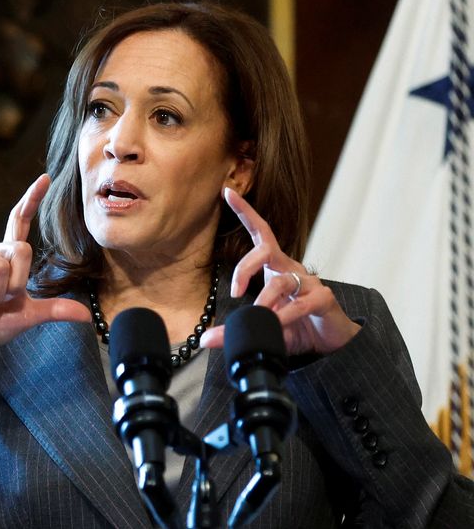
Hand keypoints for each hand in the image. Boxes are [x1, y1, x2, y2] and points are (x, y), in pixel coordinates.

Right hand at [0, 174, 91, 384]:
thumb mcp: (26, 317)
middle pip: (21, 249)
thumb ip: (53, 311)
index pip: (21, 222)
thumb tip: (86, 317)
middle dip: (18, 282)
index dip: (32, 199)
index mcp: (8, 259)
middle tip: (3, 301)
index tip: (45, 178)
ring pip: (1, 261)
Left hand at [200, 187, 359, 354]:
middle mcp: (292, 269)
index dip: (245, 212)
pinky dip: (286, 315)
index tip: (227, 192)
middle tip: (235, 292)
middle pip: (265, 250)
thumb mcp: (262, 328)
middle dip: (245, 267)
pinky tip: (278, 323)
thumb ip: (235, 332)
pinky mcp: (324, 299)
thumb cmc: (296, 327)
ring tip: (258, 317)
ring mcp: (310, 282)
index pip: (260, 233)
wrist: (332, 344)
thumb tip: (205, 340)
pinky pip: (301, 303)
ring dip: (264, 301)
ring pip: (281, 282)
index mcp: (276, 268)